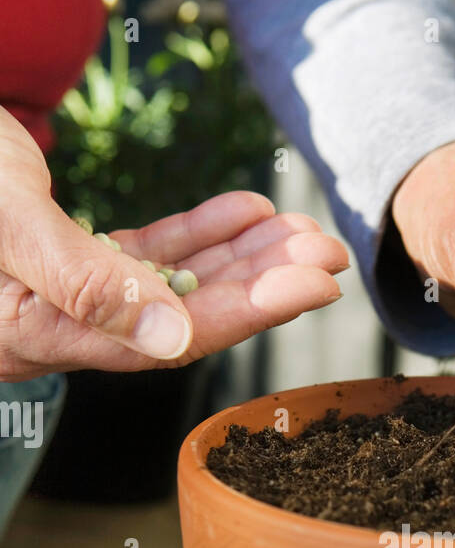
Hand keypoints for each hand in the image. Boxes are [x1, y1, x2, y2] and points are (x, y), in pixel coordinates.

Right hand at [0, 106, 347, 380]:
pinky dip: (193, 234)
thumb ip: (83, 284)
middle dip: (259, 284)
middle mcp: (56, 327)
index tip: (313, 284)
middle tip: (329, 254)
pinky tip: (242, 211)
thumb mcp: (6, 219)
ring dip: (237, 257)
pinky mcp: (64, 260)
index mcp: (38, 334)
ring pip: (169, 282)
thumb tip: (172, 335)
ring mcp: (62, 295)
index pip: (164, 336)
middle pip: (179, 315)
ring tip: (300, 232)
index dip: (246, 311)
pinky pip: (142, 254)